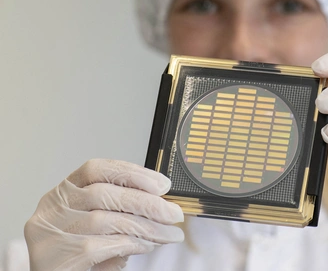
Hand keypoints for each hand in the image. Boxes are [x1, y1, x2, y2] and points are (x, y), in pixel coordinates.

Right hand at [24, 159, 183, 270]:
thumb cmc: (72, 254)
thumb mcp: (89, 225)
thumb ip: (116, 210)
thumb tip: (158, 204)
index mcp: (61, 194)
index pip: (96, 170)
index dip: (131, 172)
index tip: (161, 184)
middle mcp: (54, 209)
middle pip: (106, 193)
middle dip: (148, 203)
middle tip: (174, 213)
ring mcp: (55, 232)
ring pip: (110, 220)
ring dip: (148, 226)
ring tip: (169, 234)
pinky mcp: (63, 257)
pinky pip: (108, 244)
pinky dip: (134, 243)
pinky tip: (148, 245)